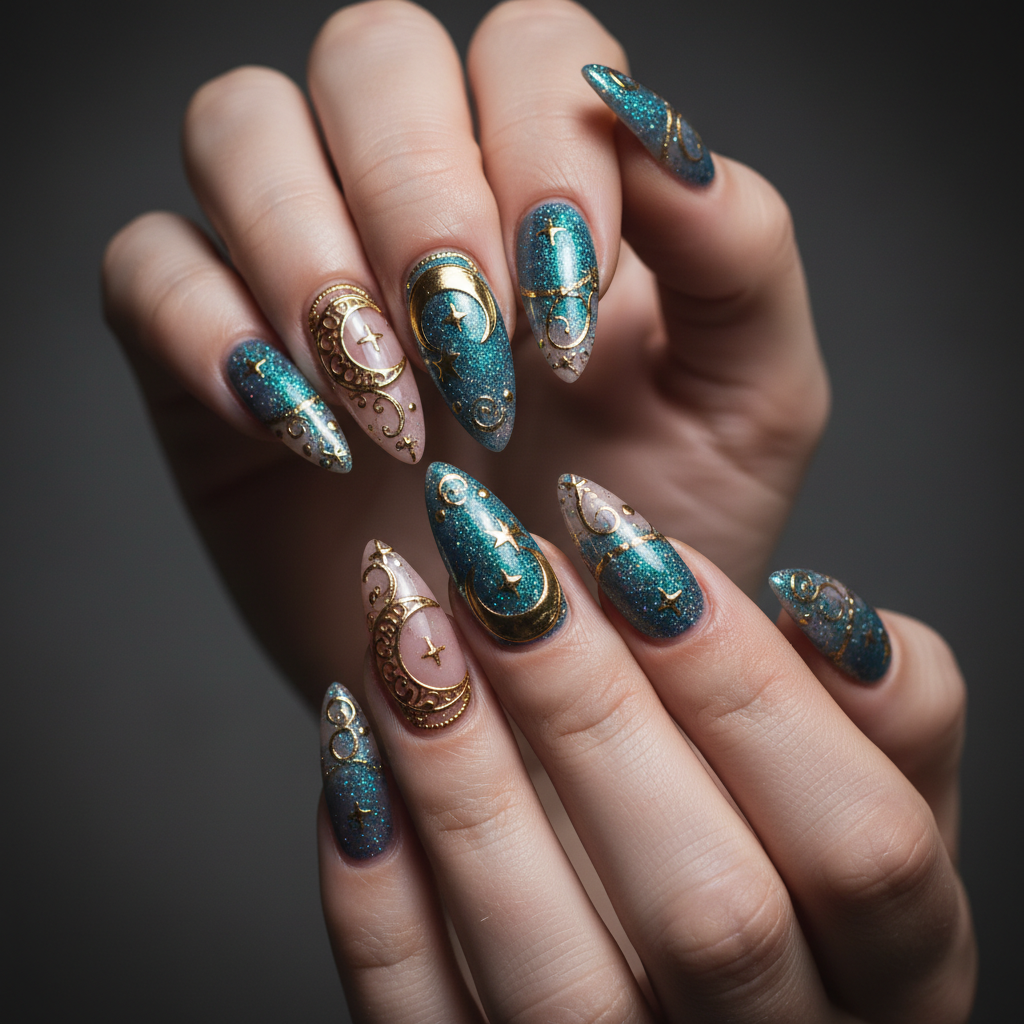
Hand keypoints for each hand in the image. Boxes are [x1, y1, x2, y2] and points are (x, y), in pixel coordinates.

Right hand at [101, 0, 826, 707]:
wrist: (543, 662)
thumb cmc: (649, 528)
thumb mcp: (746, 398)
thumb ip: (737, 247)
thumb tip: (651, 122)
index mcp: (553, 179)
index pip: (525, 47)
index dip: (539, 147)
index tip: (565, 311)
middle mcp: (419, 196)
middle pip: (370, 55)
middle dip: (417, 195)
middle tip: (468, 353)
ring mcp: (302, 265)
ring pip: (238, 126)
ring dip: (307, 252)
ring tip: (383, 401)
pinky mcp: (208, 353)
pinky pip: (148, 267)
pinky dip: (205, 329)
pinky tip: (299, 430)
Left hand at [317, 466, 975, 1021]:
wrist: (704, 974)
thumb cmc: (794, 849)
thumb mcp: (884, 789)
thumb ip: (893, 713)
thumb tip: (828, 609)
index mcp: (898, 975)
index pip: (863, 842)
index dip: (747, 680)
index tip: (626, 540)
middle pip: (710, 912)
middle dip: (590, 710)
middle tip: (500, 562)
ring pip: (553, 979)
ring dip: (463, 779)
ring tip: (406, 627)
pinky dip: (375, 888)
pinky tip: (354, 738)